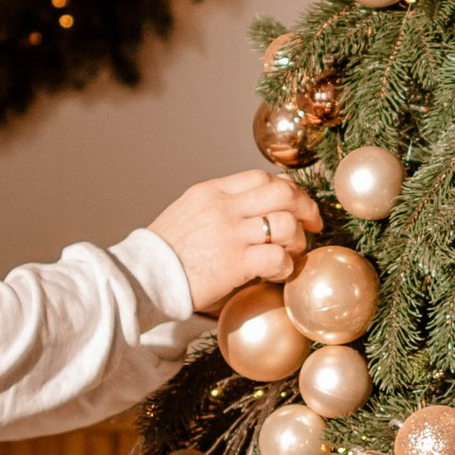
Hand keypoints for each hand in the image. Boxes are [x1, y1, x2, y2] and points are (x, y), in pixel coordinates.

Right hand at [150, 169, 324, 315]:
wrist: (142, 277)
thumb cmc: (165, 252)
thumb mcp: (188, 213)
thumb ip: (220, 206)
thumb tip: (256, 207)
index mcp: (211, 191)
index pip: (261, 177)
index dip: (288, 189)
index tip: (297, 205)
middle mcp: (223, 207)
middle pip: (282, 193)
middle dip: (306, 208)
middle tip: (313, 226)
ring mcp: (230, 234)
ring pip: (286, 224)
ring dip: (297, 241)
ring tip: (291, 254)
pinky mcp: (235, 263)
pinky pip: (278, 257)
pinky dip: (286, 266)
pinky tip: (277, 273)